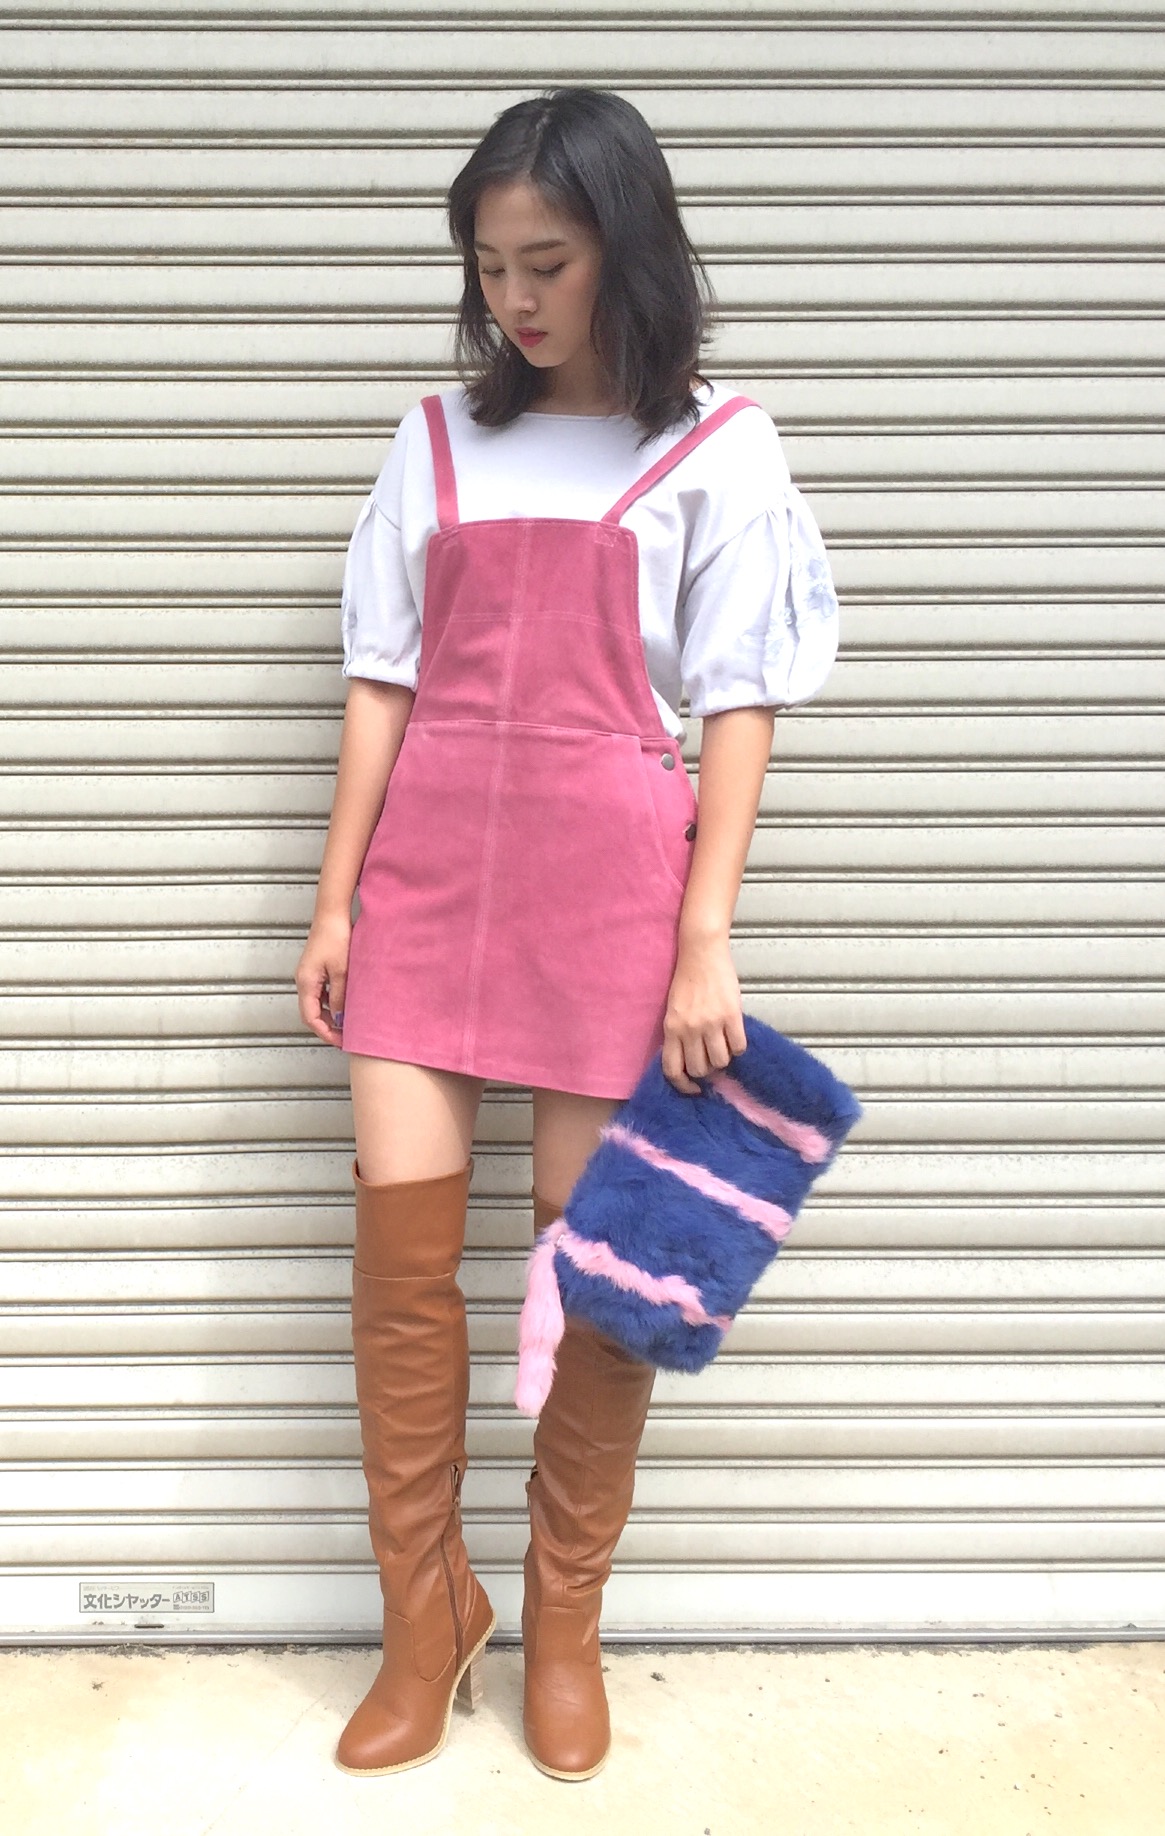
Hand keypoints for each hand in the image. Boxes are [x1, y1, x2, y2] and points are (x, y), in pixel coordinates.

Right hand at [295, 910, 350, 1046]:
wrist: (332, 914)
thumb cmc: (335, 937)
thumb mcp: (342, 971)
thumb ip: (340, 996)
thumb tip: (339, 1017)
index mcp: (306, 982)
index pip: (310, 1017)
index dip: (325, 1032)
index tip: (339, 1041)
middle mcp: (303, 980)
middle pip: (310, 1012)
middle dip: (327, 1027)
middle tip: (345, 1037)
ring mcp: (308, 974)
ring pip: (316, 1003)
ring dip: (329, 1015)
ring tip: (348, 1023)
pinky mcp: (316, 969)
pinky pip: (320, 992)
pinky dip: (330, 1002)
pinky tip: (345, 1004)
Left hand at [661, 932, 746, 1093]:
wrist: (701, 953)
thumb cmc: (686, 980)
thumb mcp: (674, 1010)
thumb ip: (679, 1034)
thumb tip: (689, 1061)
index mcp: (671, 1029)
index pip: (672, 1070)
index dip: (683, 1085)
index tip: (694, 1088)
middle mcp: (689, 1029)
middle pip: (700, 1069)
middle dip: (707, 1068)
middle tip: (711, 1057)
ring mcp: (711, 1023)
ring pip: (721, 1061)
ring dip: (724, 1058)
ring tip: (723, 1045)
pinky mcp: (731, 1016)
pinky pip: (739, 1046)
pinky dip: (738, 1046)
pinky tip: (734, 1036)